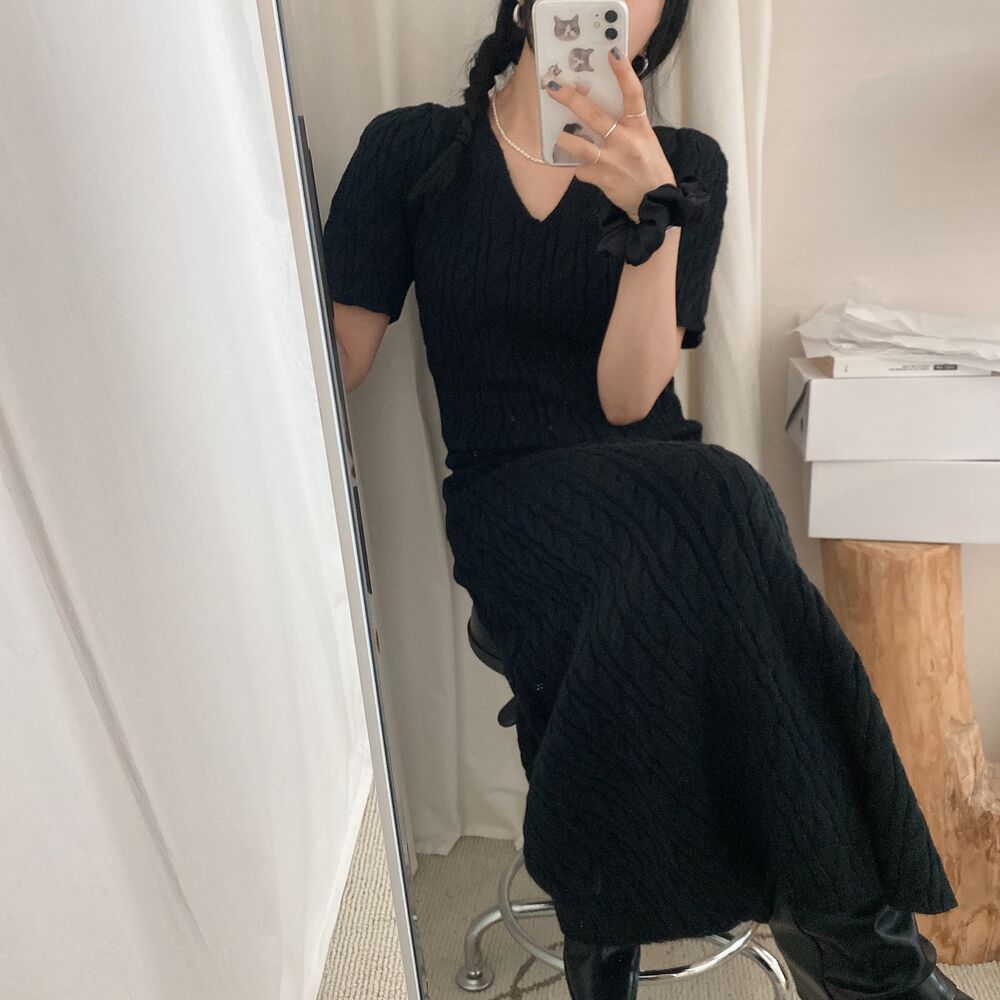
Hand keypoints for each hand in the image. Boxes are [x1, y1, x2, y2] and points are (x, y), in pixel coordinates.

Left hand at [544, 46, 674, 220]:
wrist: (656, 202)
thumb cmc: (649, 166)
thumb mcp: (645, 139)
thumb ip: (625, 124)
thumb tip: (597, 107)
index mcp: (640, 126)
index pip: (633, 94)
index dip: (623, 73)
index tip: (612, 53)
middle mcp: (626, 140)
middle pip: (595, 115)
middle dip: (572, 100)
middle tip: (553, 87)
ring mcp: (613, 161)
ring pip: (582, 146)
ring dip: (565, 139)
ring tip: (557, 135)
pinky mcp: (603, 179)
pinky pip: (581, 169)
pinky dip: (577, 166)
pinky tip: (577, 165)